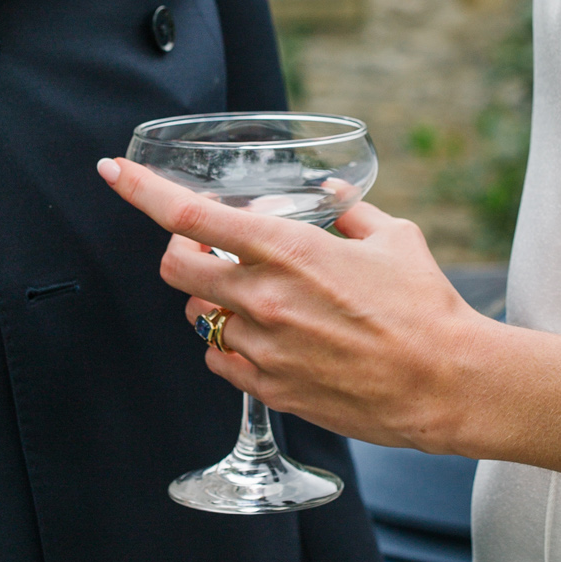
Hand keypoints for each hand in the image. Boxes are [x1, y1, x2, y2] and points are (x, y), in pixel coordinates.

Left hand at [96, 154, 496, 453]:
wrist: (446, 383)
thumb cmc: (426, 308)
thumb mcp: (395, 238)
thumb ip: (350, 212)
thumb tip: (330, 195)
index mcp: (288, 250)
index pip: (190, 216)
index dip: (142, 190)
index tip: (113, 172)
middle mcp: (264, 298)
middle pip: (175, 269)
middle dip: (180, 254)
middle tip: (205, 252)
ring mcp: (263, 348)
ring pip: (198, 317)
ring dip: (214, 302)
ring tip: (254, 299)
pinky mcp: (271, 389)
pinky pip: (220, 361)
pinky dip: (230, 345)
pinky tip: (264, 340)